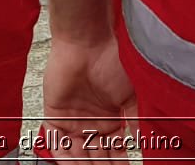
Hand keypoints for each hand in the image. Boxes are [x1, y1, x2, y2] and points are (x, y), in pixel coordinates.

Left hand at [41, 37, 136, 161]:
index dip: (119, 162)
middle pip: (96, 155)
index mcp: (110, 120)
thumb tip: (139, 142)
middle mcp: (91, 122)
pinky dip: (62, 156)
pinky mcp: (54, 115)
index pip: (114, 150)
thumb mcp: (130, 95)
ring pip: (77, 152)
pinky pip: (55, 141)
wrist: (87, 42)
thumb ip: (134, 120)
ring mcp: (72, 120)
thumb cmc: (111, 60)